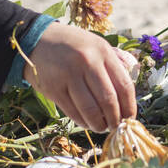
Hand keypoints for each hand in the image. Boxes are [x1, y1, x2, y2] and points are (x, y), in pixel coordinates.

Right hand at [23, 22, 137, 132]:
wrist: (37, 39)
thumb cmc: (72, 45)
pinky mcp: (53, 88)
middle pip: (109, 100)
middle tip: (116, 127)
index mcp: (102, 51)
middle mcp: (87, 62)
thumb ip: (111, 66)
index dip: (129, 107)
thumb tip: (127, 100)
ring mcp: (69, 75)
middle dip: (115, 119)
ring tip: (101, 127)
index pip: (124, 86)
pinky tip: (87, 123)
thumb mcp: (95, 46)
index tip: (130, 118)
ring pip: (91, 110)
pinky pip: (73, 112)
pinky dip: (82, 122)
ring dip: (99, 124)